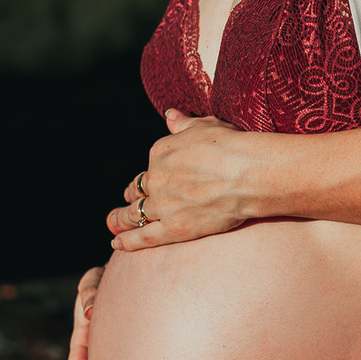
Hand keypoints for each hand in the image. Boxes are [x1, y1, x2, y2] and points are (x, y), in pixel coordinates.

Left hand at [107, 108, 279, 249]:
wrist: (248, 173)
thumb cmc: (232, 145)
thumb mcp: (205, 125)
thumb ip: (183, 123)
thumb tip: (169, 115)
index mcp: (161, 151)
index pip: (152, 165)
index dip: (150, 174)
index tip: (149, 180)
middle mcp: (157, 177)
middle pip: (139, 189)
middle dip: (129, 196)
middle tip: (124, 202)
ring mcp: (163, 205)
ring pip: (135, 213)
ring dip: (120, 219)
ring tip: (112, 223)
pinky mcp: (174, 228)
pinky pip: (145, 236)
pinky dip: (128, 241)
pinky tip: (117, 243)